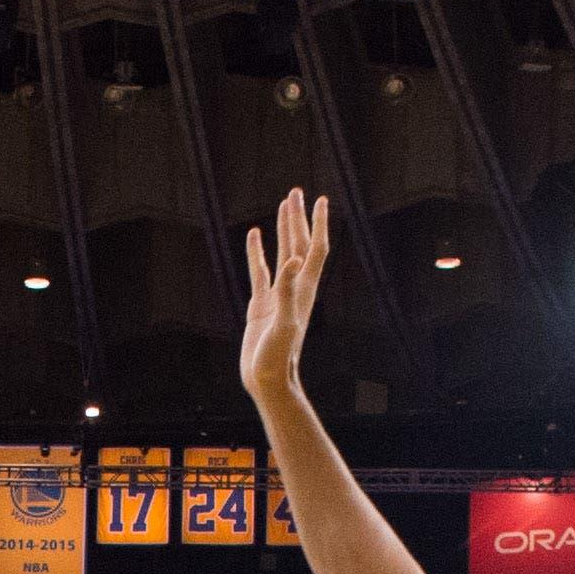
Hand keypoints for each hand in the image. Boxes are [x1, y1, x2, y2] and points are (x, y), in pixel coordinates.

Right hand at [240, 188, 330, 401]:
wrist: (268, 380)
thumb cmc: (279, 357)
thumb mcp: (283, 322)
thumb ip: (288, 290)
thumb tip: (295, 258)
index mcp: (304, 289)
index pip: (315, 248)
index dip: (318, 224)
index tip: (320, 199)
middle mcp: (294, 288)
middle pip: (299, 244)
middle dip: (298, 219)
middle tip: (295, 193)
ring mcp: (277, 295)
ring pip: (281, 254)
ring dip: (282, 230)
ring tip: (282, 205)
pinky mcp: (261, 304)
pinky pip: (259, 271)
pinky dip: (257, 252)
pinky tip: (254, 236)